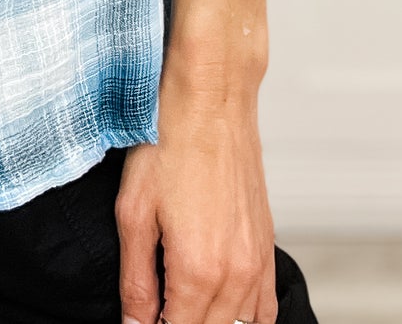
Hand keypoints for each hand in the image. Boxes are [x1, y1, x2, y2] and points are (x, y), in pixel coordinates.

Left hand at [115, 70, 277, 323]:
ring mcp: (258, 262)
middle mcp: (236, 275)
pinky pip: (265, 308)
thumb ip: (135, 280)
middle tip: (153, 310)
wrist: (211, 99)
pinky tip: (220, 308)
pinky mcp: (267, 246)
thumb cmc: (168, 142)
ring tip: (179, 306)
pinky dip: (243, 318)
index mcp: (198, 271)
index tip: (141, 320)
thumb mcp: (134, 212)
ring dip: (209, 322)